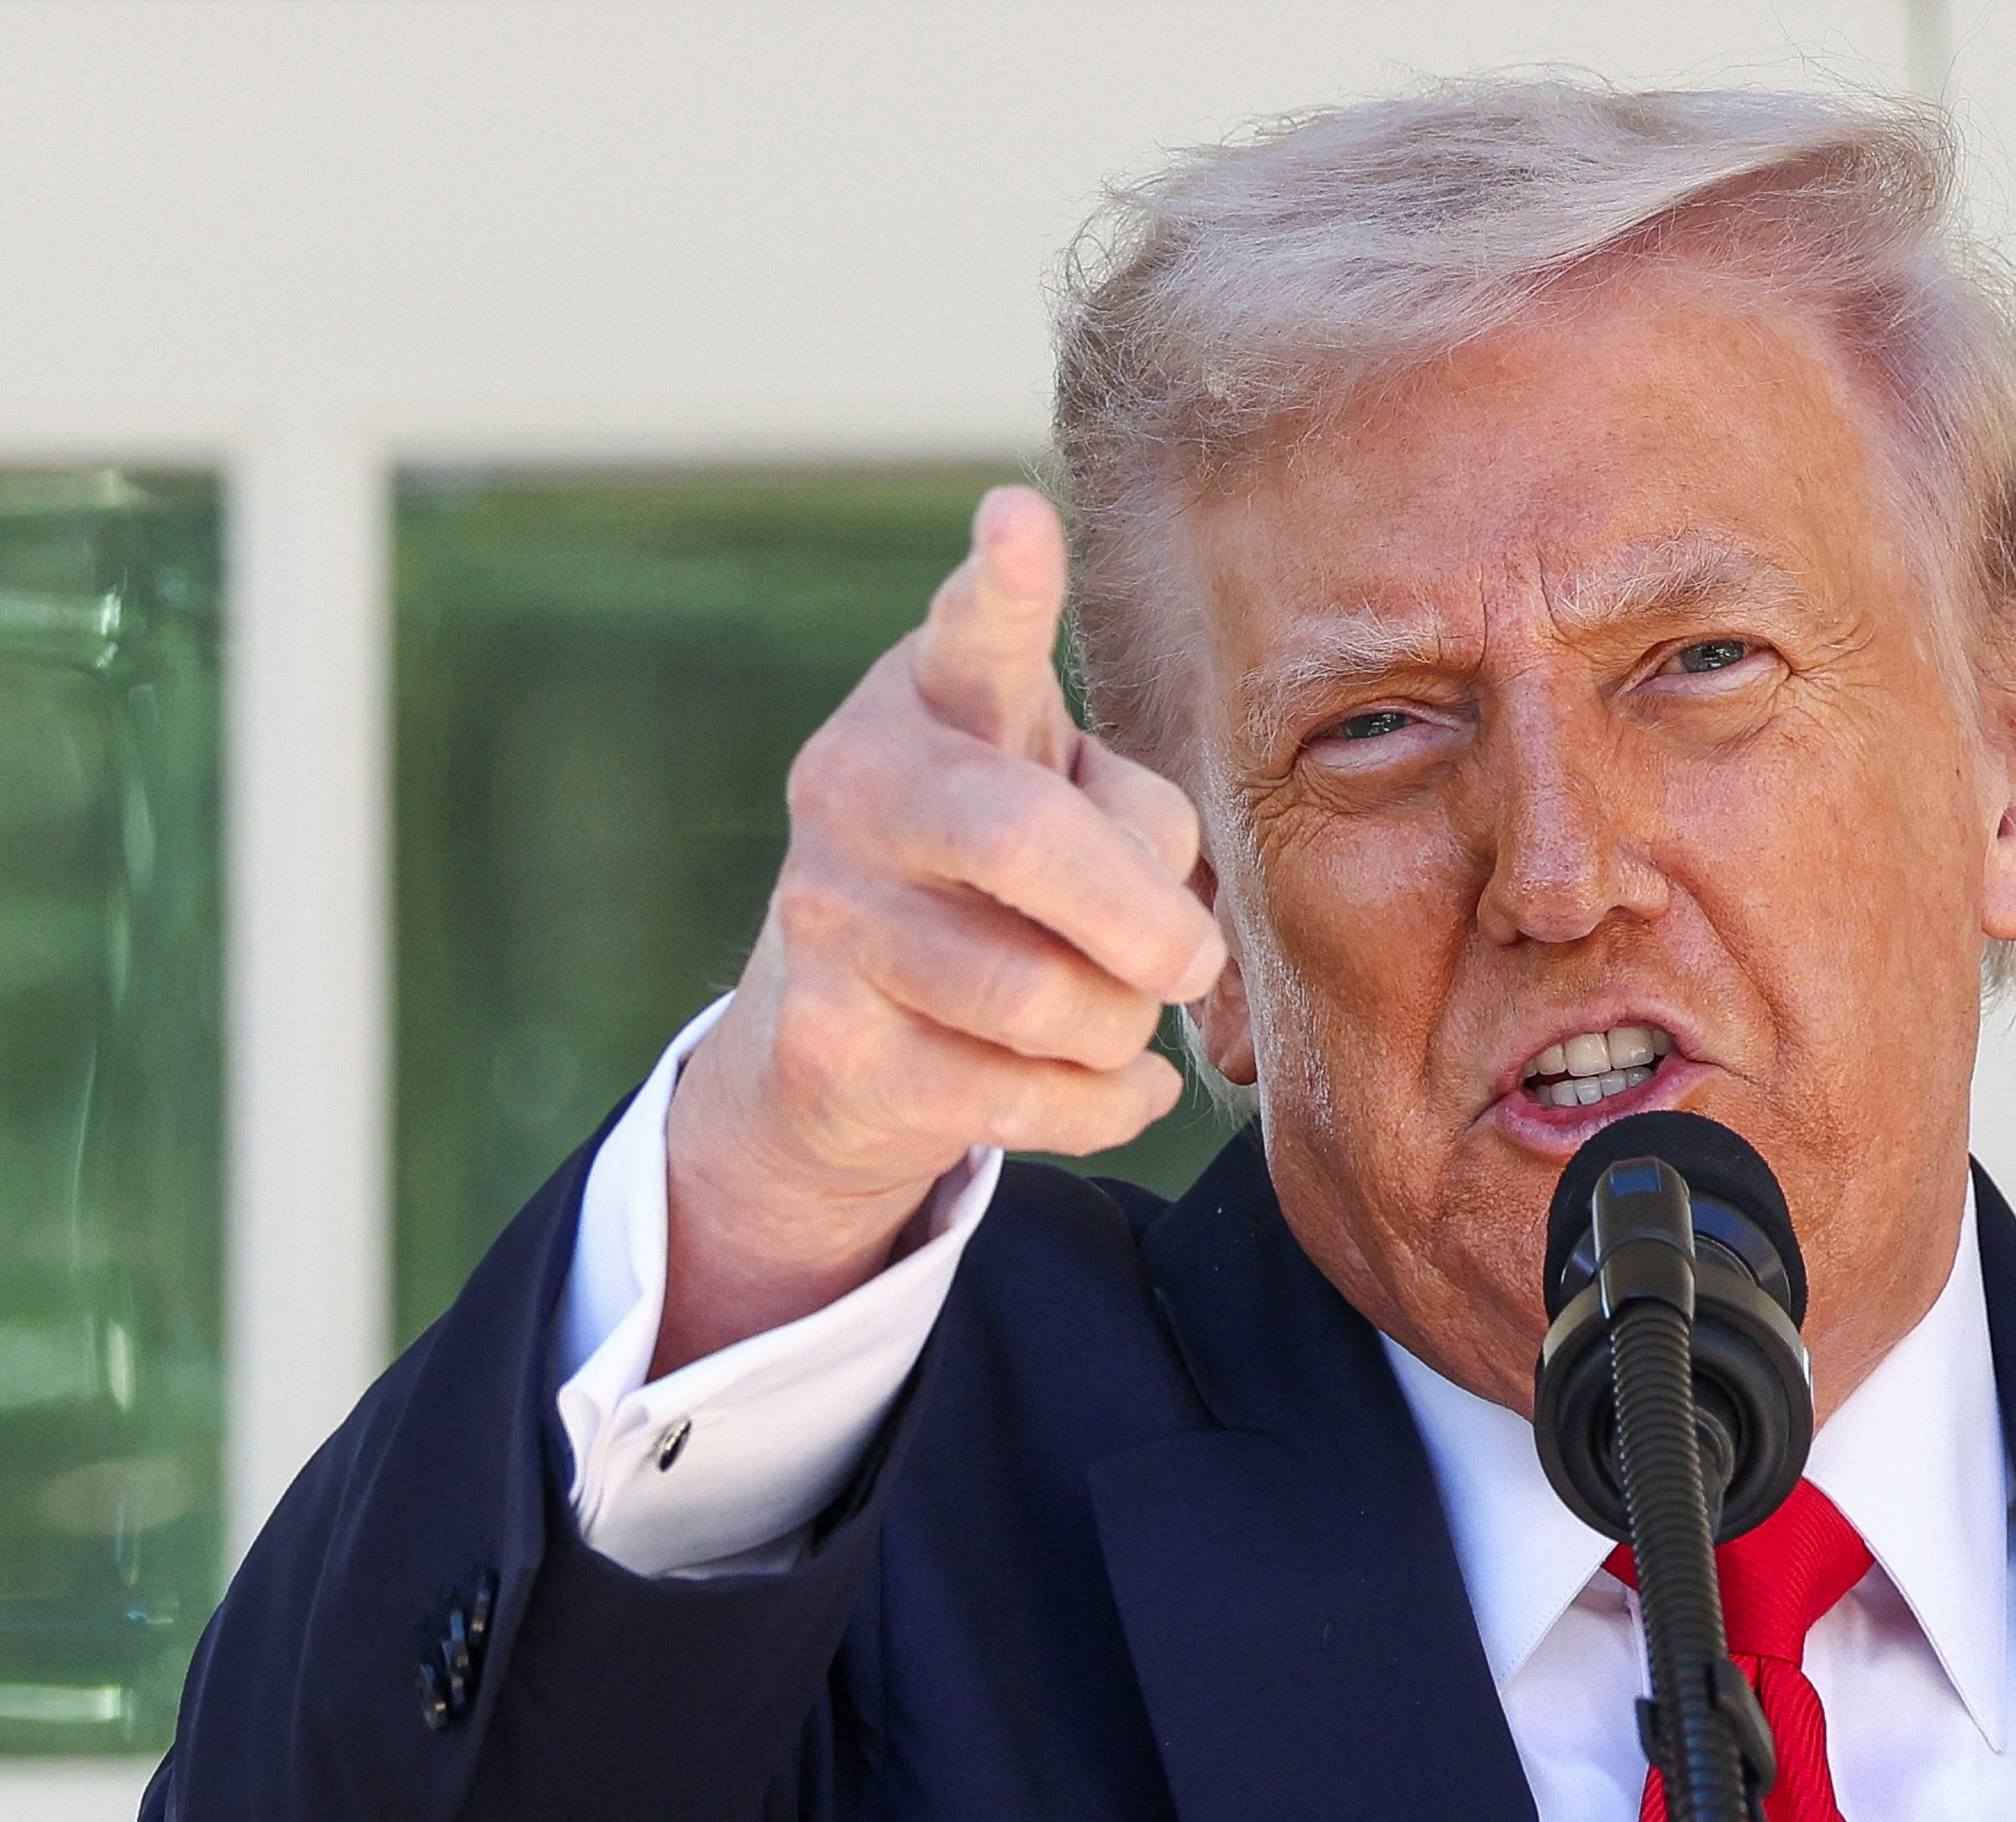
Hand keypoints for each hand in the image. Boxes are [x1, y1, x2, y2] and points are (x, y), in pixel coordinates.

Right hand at [656, 487, 1223, 1372]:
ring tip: (1119, 1017)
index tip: (1019, 517)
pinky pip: (1021, 1099)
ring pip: (1041, 997)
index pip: (971, 631)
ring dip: (1121, 1029)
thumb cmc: (1008, 879)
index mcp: (933, 699)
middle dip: (1143, 920)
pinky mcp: (825, 1046)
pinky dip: (1105, 1109)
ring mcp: (823, 916)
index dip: (1003, 584)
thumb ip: (1137, 828)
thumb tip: (1171, 946)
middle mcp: (856, 787)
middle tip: (1191, 963)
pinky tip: (1114, 1089)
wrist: (840, 1032)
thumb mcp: (1075, 806)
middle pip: (1027, 839)